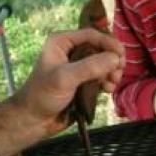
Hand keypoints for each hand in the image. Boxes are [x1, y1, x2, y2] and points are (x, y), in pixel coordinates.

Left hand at [0, 28, 123, 155]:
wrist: (34, 121)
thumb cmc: (43, 95)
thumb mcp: (65, 78)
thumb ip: (90, 66)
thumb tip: (115, 58)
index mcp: (62, 42)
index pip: (91, 35)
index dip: (108, 42)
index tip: (121, 55)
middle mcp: (71, 51)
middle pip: (100, 48)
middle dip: (112, 59)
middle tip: (118, 72)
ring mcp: (78, 67)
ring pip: (104, 63)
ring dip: (112, 72)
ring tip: (112, 83)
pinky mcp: (83, 82)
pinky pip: (102, 76)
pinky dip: (108, 81)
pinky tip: (108, 89)